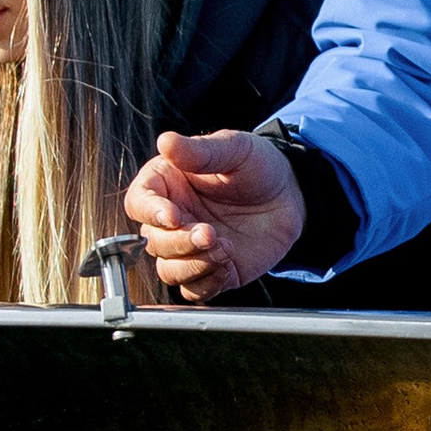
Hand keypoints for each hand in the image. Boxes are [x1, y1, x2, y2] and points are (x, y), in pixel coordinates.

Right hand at [124, 130, 305, 300]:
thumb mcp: (233, 149)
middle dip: (179, 242)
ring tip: (224, 249)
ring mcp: (190, 248)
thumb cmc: (258, 166)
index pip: (139, 202)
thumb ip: (199, 151)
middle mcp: (173, 219)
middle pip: (153, 242)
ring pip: (169, 270)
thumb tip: (166, 141)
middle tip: (210, 233)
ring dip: (192, 265)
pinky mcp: (211, 270)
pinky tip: (227, 266)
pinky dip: (206, 283)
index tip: (173, 216)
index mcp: (167, 185)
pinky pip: (194, 289)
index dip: (151, 213)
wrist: (291, 195)